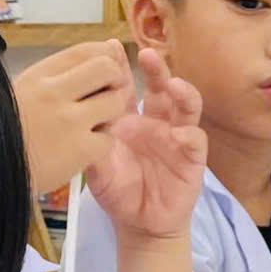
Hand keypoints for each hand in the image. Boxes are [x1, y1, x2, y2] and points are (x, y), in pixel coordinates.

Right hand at [14, 40, 133, 192]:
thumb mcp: (13, 95)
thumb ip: (46, 81)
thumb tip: (77, 66)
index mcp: (37, 76)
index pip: (83, 51)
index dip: (103, 55)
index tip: (105, 68)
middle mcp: (54, 92)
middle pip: (107, 69)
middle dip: (115, 80)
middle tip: (106, 96)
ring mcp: (68, 122)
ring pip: (115, 103)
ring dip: (112, 113)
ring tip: (96, 124)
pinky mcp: (79, 151)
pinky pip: (108, 140)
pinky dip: (100, 146)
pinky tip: (85, 150)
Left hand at [85, 48, 206, 241]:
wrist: (139, 224)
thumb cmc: (118, 191)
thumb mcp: (97, 170)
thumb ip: (91, 148)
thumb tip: (75, 126)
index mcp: (131, 120)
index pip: (126, 88)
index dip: (119, 68)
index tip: (108, 47)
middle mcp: (156, 122)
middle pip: (160, 88)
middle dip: (156, 70)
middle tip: (146, 55)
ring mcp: (176, 137)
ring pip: (185, 107)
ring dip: (182, 93)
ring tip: (173, 85)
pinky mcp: (192, 158)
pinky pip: (194, 142)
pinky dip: (190, 135)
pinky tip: (181, 134)